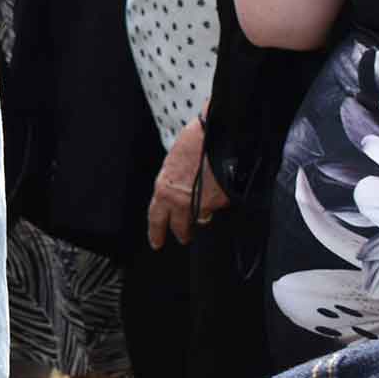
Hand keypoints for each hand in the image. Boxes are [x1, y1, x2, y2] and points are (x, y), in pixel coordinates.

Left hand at [147, 117, 224, 248]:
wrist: (215, 134)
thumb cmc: (194, 142)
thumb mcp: (173, 164)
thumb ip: (174, 183)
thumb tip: (179, 192)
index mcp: (164, 189)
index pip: (156, 218)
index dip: (156, 233)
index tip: (157, 243)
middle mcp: (181, 201)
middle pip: (180, 227)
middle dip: (182, 233)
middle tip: (184, 236)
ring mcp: (203, 204)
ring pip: (202, 219)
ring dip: (203, 215)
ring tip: (204, 206)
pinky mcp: (222, 202)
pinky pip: (220, 207)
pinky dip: (219, 201)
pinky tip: (220, 186)